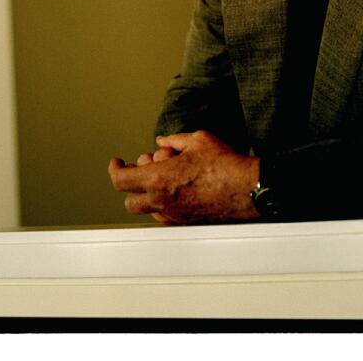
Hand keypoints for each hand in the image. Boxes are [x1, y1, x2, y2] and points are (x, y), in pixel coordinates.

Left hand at [108, 130, 260, 224]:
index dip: (115, 169)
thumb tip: (163, 141)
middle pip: (129, 199)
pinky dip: (164, 203)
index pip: (121, 180)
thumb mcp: (197, 139)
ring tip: (168, 174)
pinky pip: (164, 216)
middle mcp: (162, 201)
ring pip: (147, 209)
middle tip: (146, 166)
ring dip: (149, 192)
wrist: (247, 189)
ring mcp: (174, 215)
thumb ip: (174, 140)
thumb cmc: (225, 164)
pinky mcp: (187, 223)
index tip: (118, 161)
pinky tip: (178, 189)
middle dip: (132, 182)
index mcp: (159, 179)